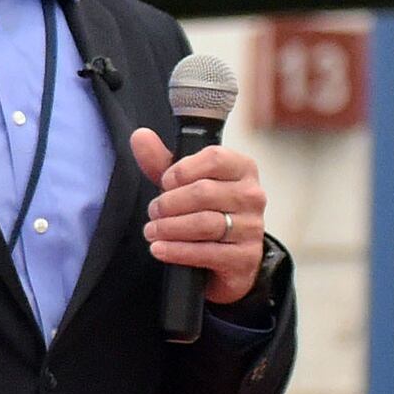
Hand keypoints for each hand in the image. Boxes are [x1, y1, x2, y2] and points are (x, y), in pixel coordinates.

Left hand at [132, 132, 268, 306]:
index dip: (182, 170)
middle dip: (169, 203)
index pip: (215, 158)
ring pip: (204, 223)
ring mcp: (252, 227)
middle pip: (204, 192)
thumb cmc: (205, 211)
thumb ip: (162, 161)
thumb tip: (140, 136)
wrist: (225, 257)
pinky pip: (207, 252)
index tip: (165, 182)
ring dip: (169, 227)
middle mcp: (252, 196)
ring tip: (152, 230)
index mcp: (242, 169)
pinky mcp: (246, 257)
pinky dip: (177, 250)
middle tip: (153, 211)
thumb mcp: (182, 184)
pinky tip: (159, 248)